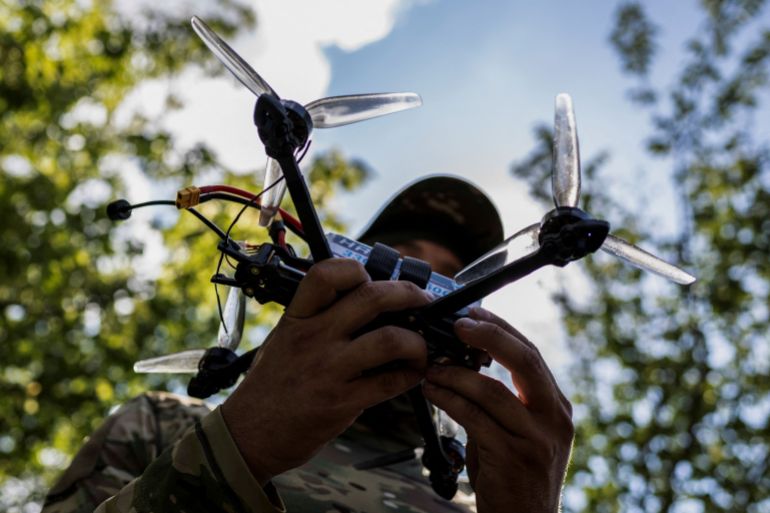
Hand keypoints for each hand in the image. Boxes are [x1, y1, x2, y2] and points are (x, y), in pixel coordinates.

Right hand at [222, 258, 431, 484]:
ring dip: (417, 342)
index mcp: (297, 318)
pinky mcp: (342, 401)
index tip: (373, 279)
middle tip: (422, 302)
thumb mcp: (283, 339)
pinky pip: (391, 382)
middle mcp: (313, 338)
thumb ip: (316, 319)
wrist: (248, 434)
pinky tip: (413, 373)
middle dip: (408, 294)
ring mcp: (329, 369)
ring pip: (390, 339)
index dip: (357, 269)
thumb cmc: (270, 386)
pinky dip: (412, 375)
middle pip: (372, 297)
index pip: (327, 274)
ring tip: (420, 346)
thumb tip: (363, 302)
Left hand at [422, 308, 573, 512]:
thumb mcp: (515, 431)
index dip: (501, 329)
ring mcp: (538, 437)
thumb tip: (459, 365)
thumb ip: (497, 401)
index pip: (530, 354)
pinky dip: (449, 399)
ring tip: (431, 368)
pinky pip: (475, 418)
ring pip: (493, 390)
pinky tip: (431, 392)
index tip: (474, 313)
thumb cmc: (514, 476)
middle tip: (459, 324)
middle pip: (525, 360)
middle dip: (489, 335)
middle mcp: (554, 417)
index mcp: (555, 405)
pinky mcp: (515, 456)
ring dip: (456, 375)